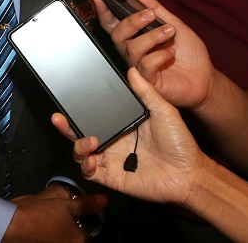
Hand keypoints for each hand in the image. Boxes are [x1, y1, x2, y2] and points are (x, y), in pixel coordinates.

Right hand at [3, 184, 106, 241]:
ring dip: (61, 230)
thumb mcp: (65, 205)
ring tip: (51, 217)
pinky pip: (54, 238)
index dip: (82, 218)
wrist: (12, 226)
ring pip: (64, 237)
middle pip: (76, 236)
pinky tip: (43, 224)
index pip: (88, 231)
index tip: (73, 209)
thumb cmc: (42, 215)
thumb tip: (104, 200)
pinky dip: (52, 233)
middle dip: (72, 226)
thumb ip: (86, 204)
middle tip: (60, 213)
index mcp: (79, 241)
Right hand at [52, 68, 210, 206]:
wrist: (190, 173)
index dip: (80, 109)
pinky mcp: (112, 177)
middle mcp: (114, 140)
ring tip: (90, 141)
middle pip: (81, 133)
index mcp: (123, 124)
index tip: (69, 99)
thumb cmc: (180, 143)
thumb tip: (132, 69)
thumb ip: (146, 92)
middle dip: (66, 126)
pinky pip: (90, 172)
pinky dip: (86, 165)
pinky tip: (92, 159)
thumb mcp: (164, 110)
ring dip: (78, 145)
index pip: (95, 114)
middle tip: (58, 118)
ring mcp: (111, 159)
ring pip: (81, 152)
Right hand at [92, 0, 211, 109]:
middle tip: (150, 15)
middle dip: (132, 22)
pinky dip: (160, 55)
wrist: (205, 77)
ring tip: (170, 33)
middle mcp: (132, 51)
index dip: (103, 11)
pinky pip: (145, 65)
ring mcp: (138, 67)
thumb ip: (155, 8)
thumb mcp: (174, 23)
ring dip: (153, 36)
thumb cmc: (189, 53)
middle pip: (117, 35)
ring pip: (132, 48)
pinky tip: (171, 54)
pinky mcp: (147, 82)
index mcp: (135, 37)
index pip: (112, 24)